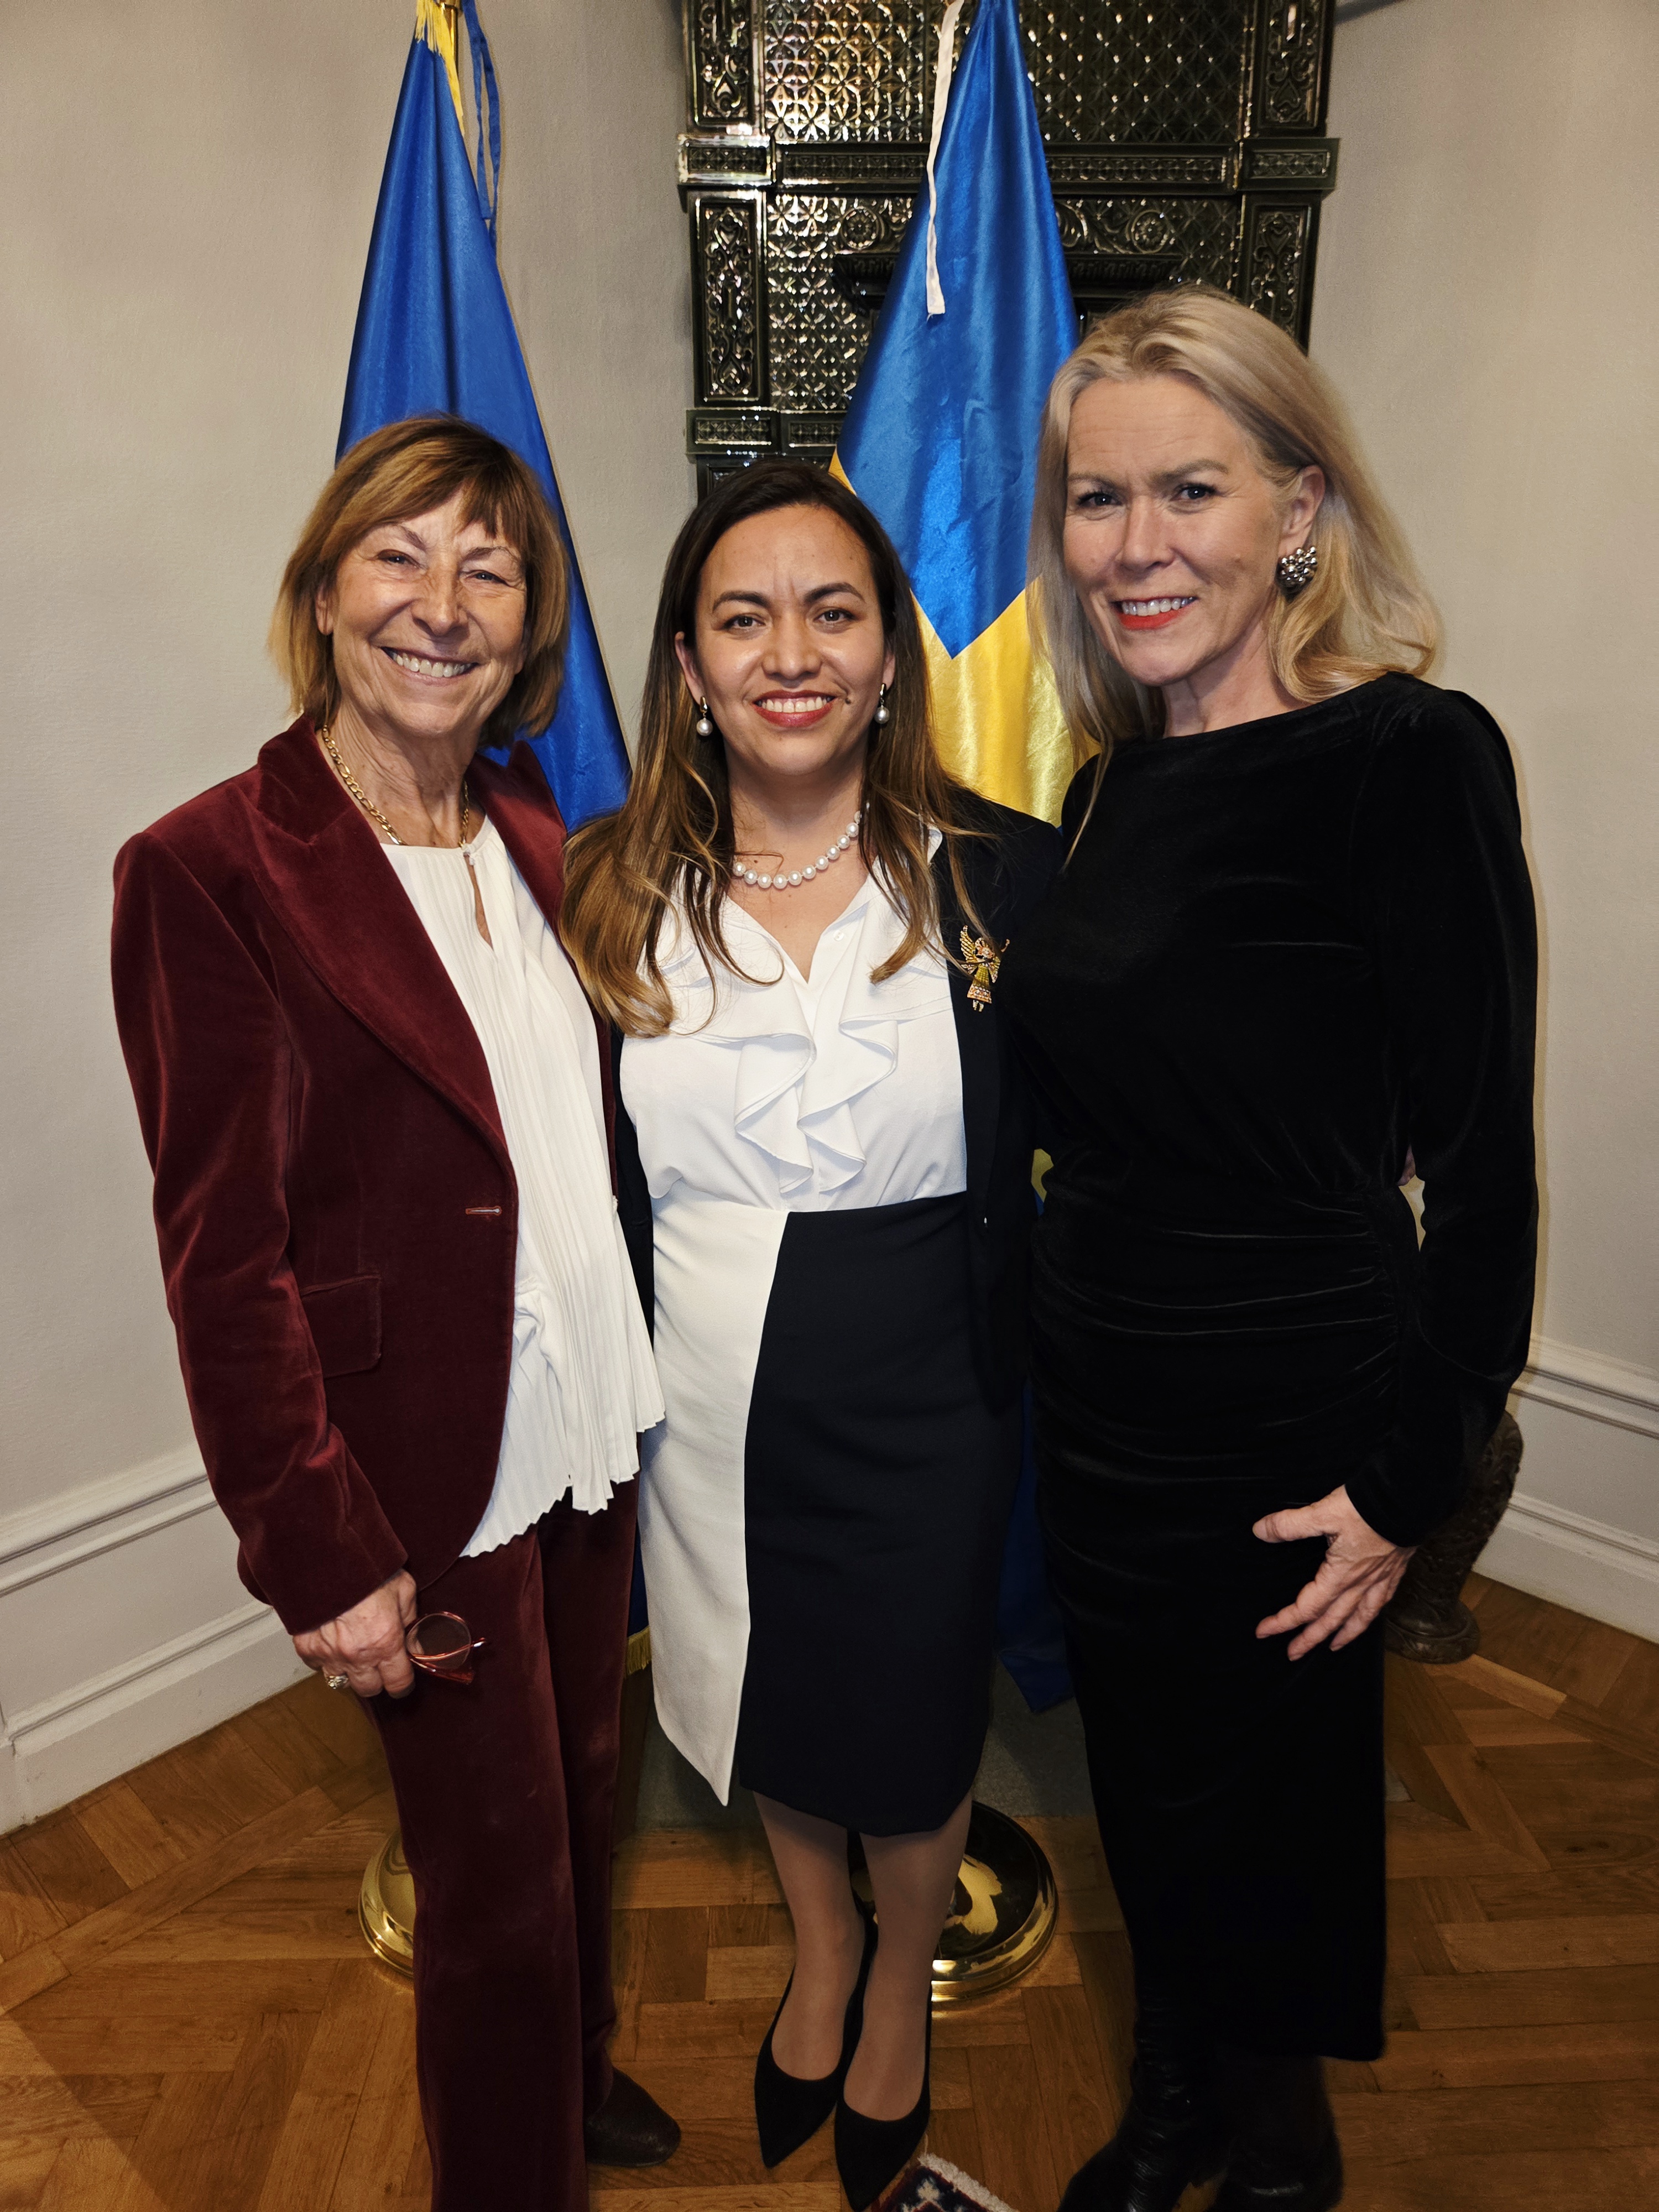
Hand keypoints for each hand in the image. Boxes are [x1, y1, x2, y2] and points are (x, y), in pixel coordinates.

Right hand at [293, 1570, 418, 1696]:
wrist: (325, 1556)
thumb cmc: (366, 1568)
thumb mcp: (403, 1588)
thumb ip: (410, 1618)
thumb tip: (414, 1639)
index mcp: (385, 1642)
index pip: (398, 1683)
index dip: (402, 1684)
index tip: (402, 1680)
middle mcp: (357, 1655)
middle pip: (368, 1689)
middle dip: (375, 1678)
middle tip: (377, 1662)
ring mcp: (329, 1654)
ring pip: (340, 1680)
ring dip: (348, 1670)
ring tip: (352, 1650)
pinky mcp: (306, 1648)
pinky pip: (317, 1665)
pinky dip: (324, 1657)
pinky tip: (331, 1640)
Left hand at [1253, 1487, 1411, 1659]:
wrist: (1407, 1499)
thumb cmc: (1367, 1507)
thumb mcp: (1322, 1513)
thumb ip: (1289, 1524)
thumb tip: (1260, 1531)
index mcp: (1339, 1575)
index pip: (1306, 1607)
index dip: (1283, 1621)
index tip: (1263, 1632)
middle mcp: (1360, 1584)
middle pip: (1331, 1620)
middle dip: (1309, 1639)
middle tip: (1292, 1654)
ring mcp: (1380, 1579)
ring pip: (1360, 1617)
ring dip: (1344, 1635)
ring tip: (1333, 1647)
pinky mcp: (1394, 1569)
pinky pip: (1381, 1601)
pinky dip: (1371, 1614)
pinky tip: (1368, 1614)